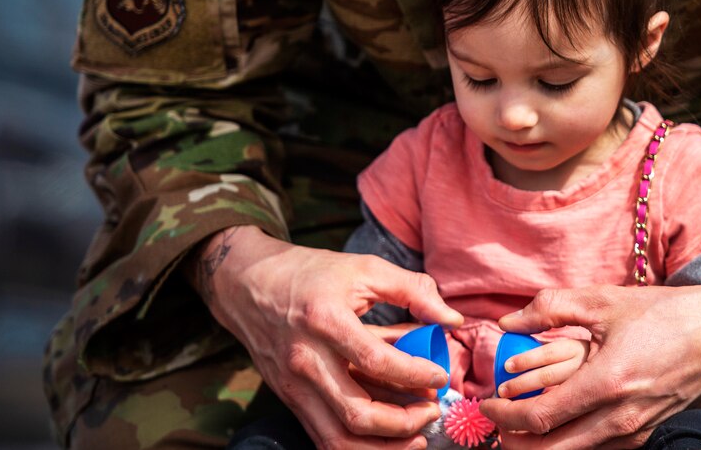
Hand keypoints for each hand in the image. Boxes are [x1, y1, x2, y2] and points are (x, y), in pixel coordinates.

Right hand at [189, 226, 464, 449]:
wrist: (247, 284)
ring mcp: (293, 385)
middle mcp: (305, 360)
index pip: (377, 362)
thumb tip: (453, 318)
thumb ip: (412, 290)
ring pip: (338, 438)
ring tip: (416, 435)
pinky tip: (386, 439)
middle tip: (432, 410)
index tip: (440, 375)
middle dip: (404, 422)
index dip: (416, 374)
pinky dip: (357, 445)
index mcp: (325, 320)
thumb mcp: (364, 268)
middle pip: (357, 413)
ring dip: (383, 447)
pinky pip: (323, 436)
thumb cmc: (311, 273)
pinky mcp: (289, 399)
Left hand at [480, 281, 700, 449]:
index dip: (504, 416)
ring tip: (519, 424)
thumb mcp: (605, 301)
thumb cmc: (666, 313)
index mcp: (607, 384)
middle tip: (495, 423)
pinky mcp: (647, 433)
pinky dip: (570, 441)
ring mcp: (636, 431)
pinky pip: (598, 448)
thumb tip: (509, 319)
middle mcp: (621, 418)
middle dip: (516, 441)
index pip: (539, 417)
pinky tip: (558, 422)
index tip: (486, 403)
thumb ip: (552, 307)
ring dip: (541, 444)